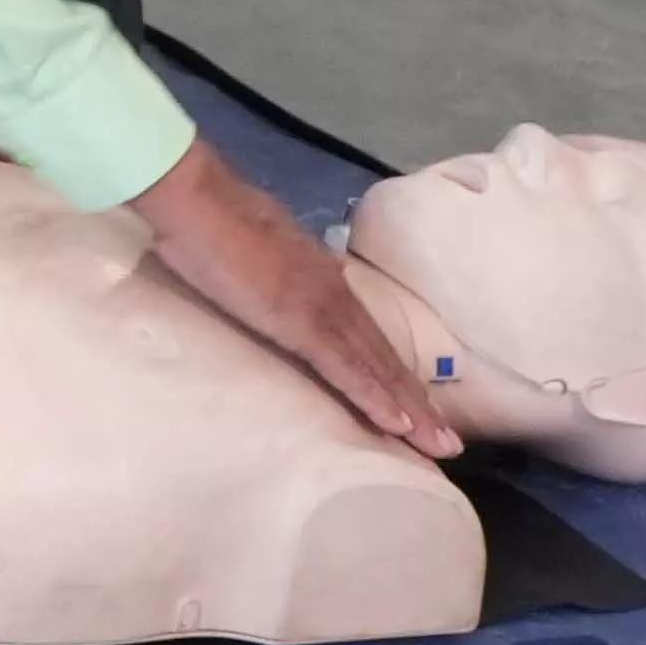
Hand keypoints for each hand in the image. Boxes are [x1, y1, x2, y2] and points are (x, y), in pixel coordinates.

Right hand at [129, 139, 461, 459]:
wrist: (196, 198)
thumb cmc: (210, 220)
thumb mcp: (255, 248)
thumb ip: (275, 269)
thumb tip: (280, 280)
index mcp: (322, 277)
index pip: (367, 335)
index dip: (393, 373)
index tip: (417, 406)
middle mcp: (334, 293)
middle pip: (384, 357)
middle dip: (418, 402)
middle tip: (448, 443)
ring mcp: (323, 308)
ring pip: (377, 368)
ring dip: (411, 410)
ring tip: (440, 446)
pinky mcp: (303, 323)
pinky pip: (346, 369)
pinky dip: (374, 398)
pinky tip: (399, 426)